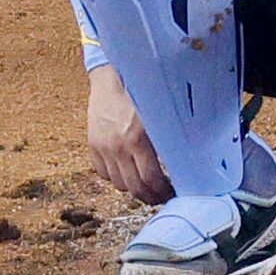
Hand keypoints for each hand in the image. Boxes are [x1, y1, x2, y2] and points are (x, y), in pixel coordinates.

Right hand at [85, 67, 172, 203]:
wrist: (112, 77)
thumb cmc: (141, 92)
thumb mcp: (160, 115)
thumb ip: (168, 139)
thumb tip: (183, 162)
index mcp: (137, 139)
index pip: (150, 179)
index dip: (162, 192)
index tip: (171, 193)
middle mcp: (117, 147)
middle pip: (133, 187)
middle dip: (149, 196)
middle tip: (160, 197)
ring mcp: (102, 147)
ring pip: (117, 184)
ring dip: (132, 188)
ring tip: (146, 185)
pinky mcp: (92, 145)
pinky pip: (103, 173)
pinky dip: (115, 177)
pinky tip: (127, 171)